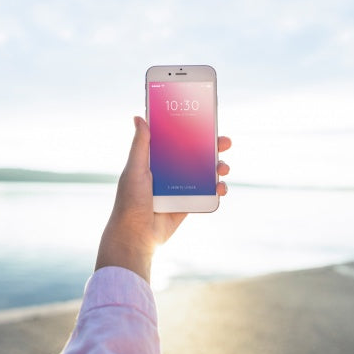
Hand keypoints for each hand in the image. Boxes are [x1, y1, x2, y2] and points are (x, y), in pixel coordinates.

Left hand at [95, 116, 231, 282]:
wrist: (136, 235)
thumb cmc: (130, 201)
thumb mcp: (135, 169)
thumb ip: (140, 145)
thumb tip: (139, 117)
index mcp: (155, 160)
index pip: (176, 140)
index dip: (191, 130)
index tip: (205, 121)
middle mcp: (169, 172)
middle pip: (195, 154)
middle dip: (212, 147)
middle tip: (224, 141)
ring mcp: (180, 188)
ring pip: (204, 172)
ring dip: (218, 167)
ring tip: (223, 167)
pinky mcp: (188, 203)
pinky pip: (206, 193)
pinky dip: (218, 189)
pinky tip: (221, 187)